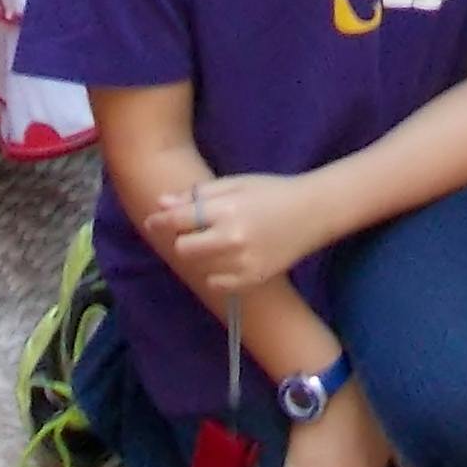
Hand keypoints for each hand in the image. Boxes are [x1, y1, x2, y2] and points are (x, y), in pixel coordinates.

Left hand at [140, 170, 329, 304]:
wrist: (313, 212)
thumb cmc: (273, 191)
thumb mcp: (236, 183)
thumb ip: (200, 195)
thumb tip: (162, 203)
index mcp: (227, 210)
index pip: (180, 220)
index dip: (161, 221)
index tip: (153, 222)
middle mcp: (233, 239)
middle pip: (184, 249)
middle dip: (183, 239)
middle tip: (193, 231)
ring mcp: (244, 263)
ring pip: (199, 268)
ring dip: (199, 256)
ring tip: (214, 242)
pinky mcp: (253, 279)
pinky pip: (217, 283)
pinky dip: (216, 273)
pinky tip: (227, 258)